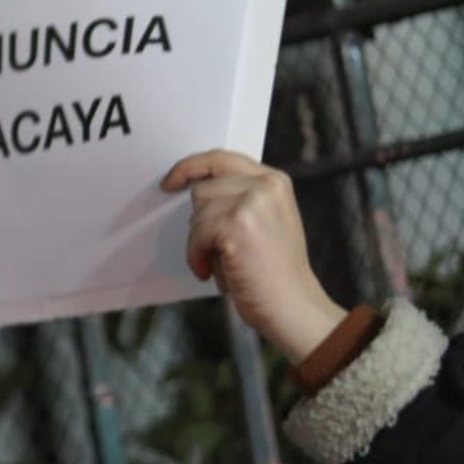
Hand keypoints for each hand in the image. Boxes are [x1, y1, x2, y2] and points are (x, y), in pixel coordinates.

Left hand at [161, 150, 347, 363]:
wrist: (292, 305)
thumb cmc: (274, 272)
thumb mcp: (266, 220)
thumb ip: (240, 198)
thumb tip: (194, 188)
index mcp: (274, 180)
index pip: (221, 159)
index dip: (191, 167)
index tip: (171, 181)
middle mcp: (265, 185)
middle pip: (203, 188)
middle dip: (201, 222)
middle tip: (218, 250)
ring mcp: (252, 202)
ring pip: (197, 213)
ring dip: (200, 243)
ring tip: (222, 263)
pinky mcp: (237, 224)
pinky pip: (196, 234)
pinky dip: (197, 256)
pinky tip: (212, 272)